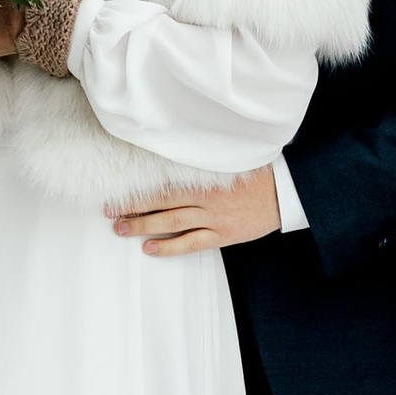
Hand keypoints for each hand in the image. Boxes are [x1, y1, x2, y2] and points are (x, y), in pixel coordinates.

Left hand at [113, 169, 282, 256]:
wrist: (286, 192)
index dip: (139, 187)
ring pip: (171, 223)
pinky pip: (192, 243)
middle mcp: (206, 197)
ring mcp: (214, 217)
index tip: (117, 188)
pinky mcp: (224, 234)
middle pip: (161, 203)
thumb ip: (203, 159)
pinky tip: (150, 249)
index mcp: (206, 176)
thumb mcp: (230, 158)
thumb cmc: (256, 172)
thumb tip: (175, 146)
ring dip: (143, 227)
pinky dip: (170, 247)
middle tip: (109, 212)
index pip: (164, 182)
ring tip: (120, 229)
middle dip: (132, 208)